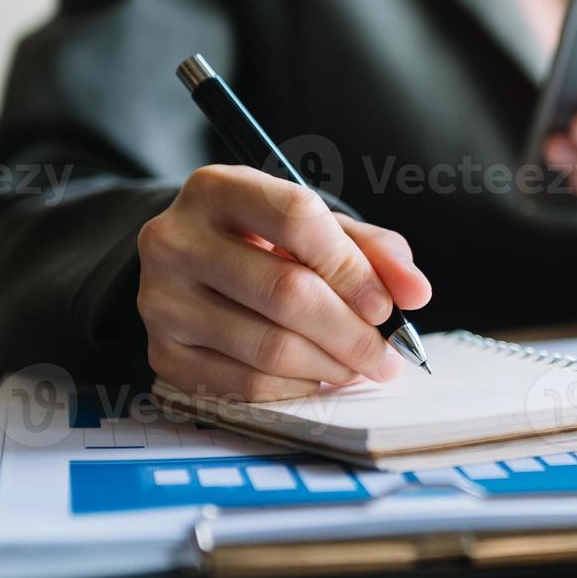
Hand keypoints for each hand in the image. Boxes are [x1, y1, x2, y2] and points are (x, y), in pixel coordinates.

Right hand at [137, 165, 431, 401]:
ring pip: (268, 346)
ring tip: (359, 366)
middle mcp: (176, 239)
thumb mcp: (319, 227)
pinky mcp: (162, 353)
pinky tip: (319, 376)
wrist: (194, 266)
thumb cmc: (268, 241)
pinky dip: (296, 388)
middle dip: (351, 332)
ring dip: (330, 365)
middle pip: (284, 292)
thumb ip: (373, 250)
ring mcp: (160, 299)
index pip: (296, 220)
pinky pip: (245, 385)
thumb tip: (415, 292)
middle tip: (388, 355)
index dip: (351, 268)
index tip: (387, 306)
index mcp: (218, 188)